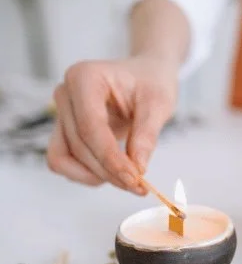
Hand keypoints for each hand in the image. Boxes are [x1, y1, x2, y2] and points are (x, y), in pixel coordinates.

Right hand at [47, 56, 176, 191]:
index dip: (110, 158)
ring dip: (94, 175)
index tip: (134, 178)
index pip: (90, 127)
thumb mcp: (159, 104)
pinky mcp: (63, 131)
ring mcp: (61, 113)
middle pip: (78, 144)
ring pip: (64, 157)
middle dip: (108, 170)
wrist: (144, 77)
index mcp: (85, 77)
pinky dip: (85, 174)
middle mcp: (65, 93)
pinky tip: (112, 173)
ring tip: (126, 180)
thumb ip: (147, 134)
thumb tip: (137, 167)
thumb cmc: (150, 83)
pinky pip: (62, 161)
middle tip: (138, 186)